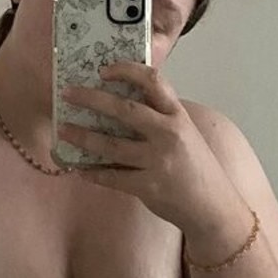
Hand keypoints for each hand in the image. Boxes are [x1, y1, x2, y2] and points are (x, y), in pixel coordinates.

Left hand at [57, 62, 238, 235]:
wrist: (214, 208)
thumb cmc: (196, 167)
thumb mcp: (185, 133)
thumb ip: (160, 117)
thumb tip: (120, 102)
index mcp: (178, 115)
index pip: (154, 81)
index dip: (126, 70)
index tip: (103, 70)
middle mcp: (169, 133)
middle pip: (125, 109)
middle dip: (92, 99)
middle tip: (68, 94)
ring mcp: (159, 161)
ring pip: (111, 145)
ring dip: (82, 137)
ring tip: (62, 130)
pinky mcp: (149, 186)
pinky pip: (112, 177)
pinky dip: (92, 172)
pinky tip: (77, 168)